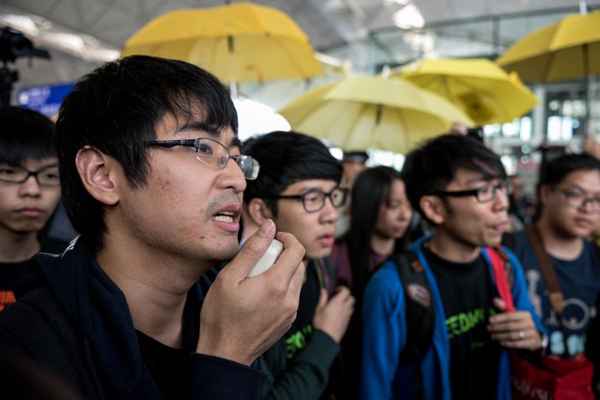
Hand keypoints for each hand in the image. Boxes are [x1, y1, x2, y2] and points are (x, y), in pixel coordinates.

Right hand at [197, 220, 305, 364]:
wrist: (225, 354)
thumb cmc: (221, 316)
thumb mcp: (229, 277)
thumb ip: (252, 249)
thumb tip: (269, 226)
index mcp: (277, 283)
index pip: (297, 250)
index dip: (287, 238)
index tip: (273, 238)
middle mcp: (290, 298)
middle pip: (299, 265)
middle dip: (284, 255)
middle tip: (262, 258)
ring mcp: (291, 312)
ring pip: (295, 281)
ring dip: (283, 272)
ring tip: (258, 277)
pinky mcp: (287, 322)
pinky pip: (291, 297)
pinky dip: (281, 289)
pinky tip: (260, 295)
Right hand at [313, 286, 354, 343]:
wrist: (327, 338)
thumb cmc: (322, 323)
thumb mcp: (318, 309)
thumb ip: (322, 298)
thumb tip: (323, 290)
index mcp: (338, 302)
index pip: (346, 291)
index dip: (342, 288)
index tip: (336, 290)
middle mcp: (345, 307)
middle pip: (351, 298)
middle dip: (346, 296)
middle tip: (339, 297)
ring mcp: (348, 315)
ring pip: (352, 306)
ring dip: (348, 303)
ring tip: (339, 305)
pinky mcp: (348, 322)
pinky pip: (350, 313)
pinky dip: (347, 311)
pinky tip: (340, 314)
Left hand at [488, 298, 541, 350]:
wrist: (535, 337)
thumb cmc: (521, 323)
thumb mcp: (514, 314)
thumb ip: (504, 307)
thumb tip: (494, 300)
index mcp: (525, 315)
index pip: (510, 316)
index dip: (499, 318)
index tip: (489, 320)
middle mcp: (530, 323)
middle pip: (510, 326)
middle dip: (497, 328)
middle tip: (488, 329)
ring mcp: (532, 334)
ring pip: (513, 335)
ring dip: (500, 336)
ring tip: (492, 336)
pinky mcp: (532, 343)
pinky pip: (517, 344)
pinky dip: (508, 343)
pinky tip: (500, 342)